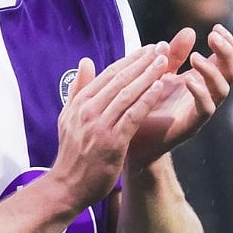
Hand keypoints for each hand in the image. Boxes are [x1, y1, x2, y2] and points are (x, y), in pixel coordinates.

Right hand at [46, 45, 170, 208]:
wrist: (67, 186)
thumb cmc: (72, 153)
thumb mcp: (68, 117)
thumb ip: (78, 89)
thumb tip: (85, 61)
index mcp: (80, 102)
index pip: (109, 74)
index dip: (130, 59)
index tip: (148, 48)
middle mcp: (88, 110)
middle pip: (120, 79)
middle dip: (143, 61)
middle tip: (162, 47)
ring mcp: (100, 125)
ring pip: (128, 93)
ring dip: (148, 75)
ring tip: (165, 62)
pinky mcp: (112, 141)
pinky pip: (133, 115)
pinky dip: (147, 99)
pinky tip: (160, 87)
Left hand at [124, 24, 232, 171]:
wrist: (128, 137)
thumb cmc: (144, 104)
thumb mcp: (158, 72)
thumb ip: (173, 54)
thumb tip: (190, 30)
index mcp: (199, 79)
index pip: (224, 59)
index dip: (226, 43)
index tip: (216, 28)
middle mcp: (204, 93)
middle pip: (231, 71)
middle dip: (227, 52)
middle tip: (213, 36)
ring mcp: (199, 110)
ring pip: (223, 89)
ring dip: (213, 70)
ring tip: (195, 57)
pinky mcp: (190, 126)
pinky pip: (206, 109)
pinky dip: (201, 93)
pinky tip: (189, 80)